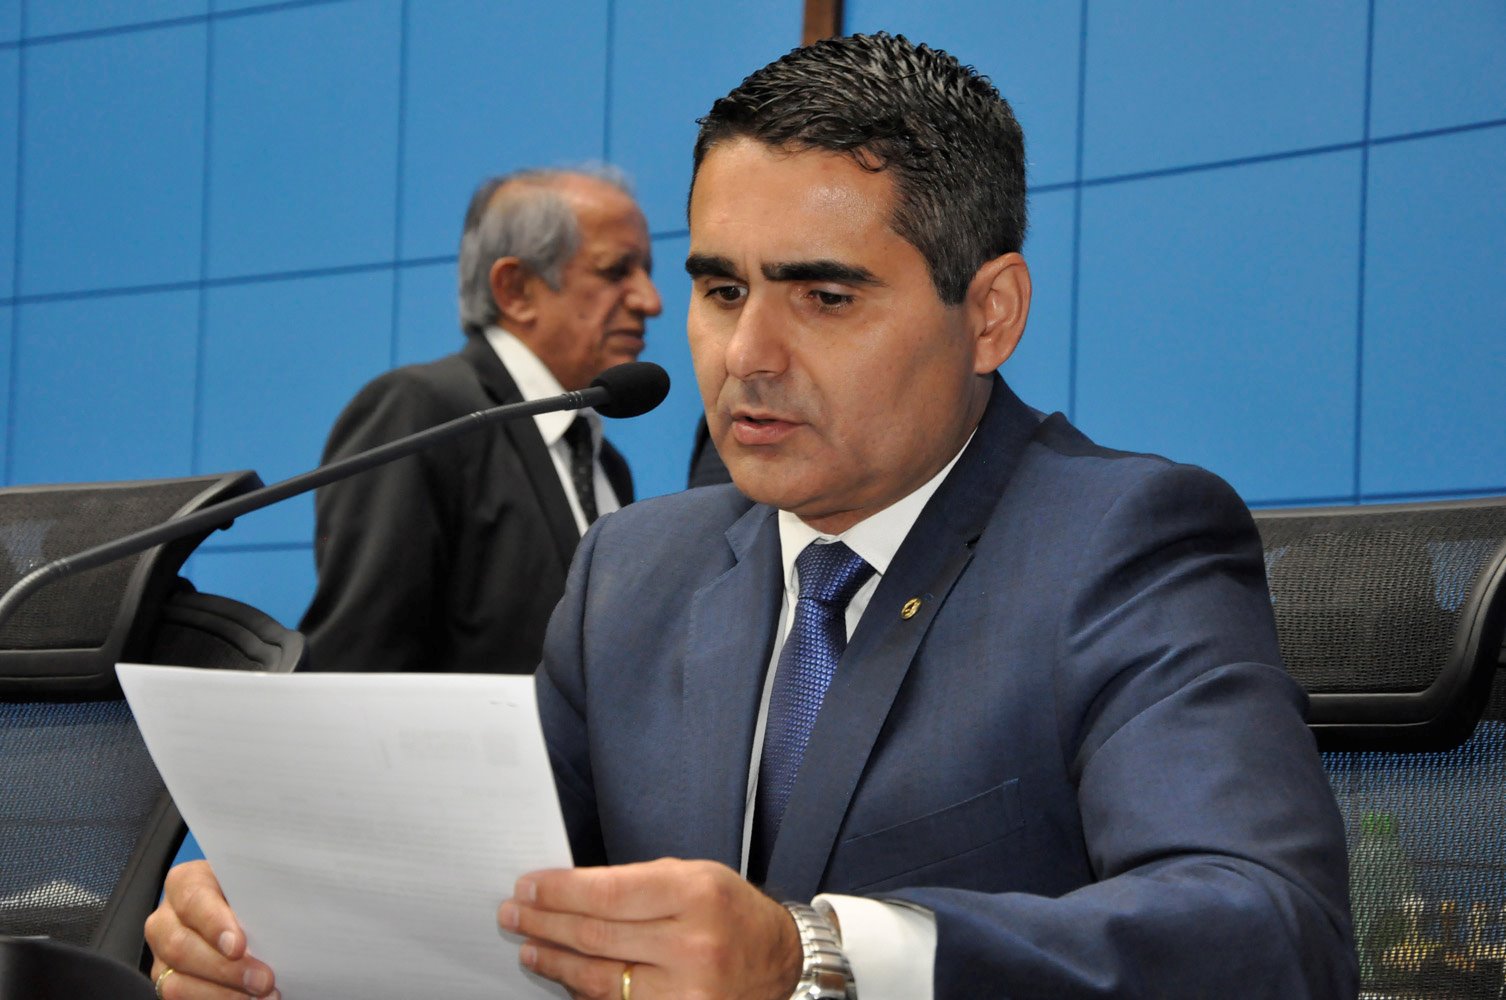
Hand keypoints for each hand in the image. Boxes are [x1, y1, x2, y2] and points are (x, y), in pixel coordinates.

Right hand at [144, 861, 278, 998]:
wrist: (241, 913)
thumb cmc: (250, 895)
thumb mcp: (254, 885)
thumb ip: (259, 896)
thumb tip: (281, 917)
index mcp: (186, 882)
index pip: (192, 899)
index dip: (214, 924)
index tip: (239, 946)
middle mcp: (166, 919)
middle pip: (181, 947)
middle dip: (225, 969)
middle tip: (264, 980)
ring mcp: (161, 955)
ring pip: (176, 983)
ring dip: (222, 995)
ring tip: (260, 997)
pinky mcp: (167, 982)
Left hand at [498, 858, 801, 999]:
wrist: (780, 961)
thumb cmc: (731, 911)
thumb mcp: (693, 876)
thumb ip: (636, 884)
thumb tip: (570, 892)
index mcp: (694, 895)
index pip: (607, 893)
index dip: (559, 892)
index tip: (528, 887)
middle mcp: (692, 944)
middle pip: (597, 936)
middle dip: (546, 923)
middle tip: (514, 914)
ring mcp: (687, 990)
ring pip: (600, 978)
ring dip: (556, 961)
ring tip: (530, 947)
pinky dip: (585, 990)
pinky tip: (564, 975)